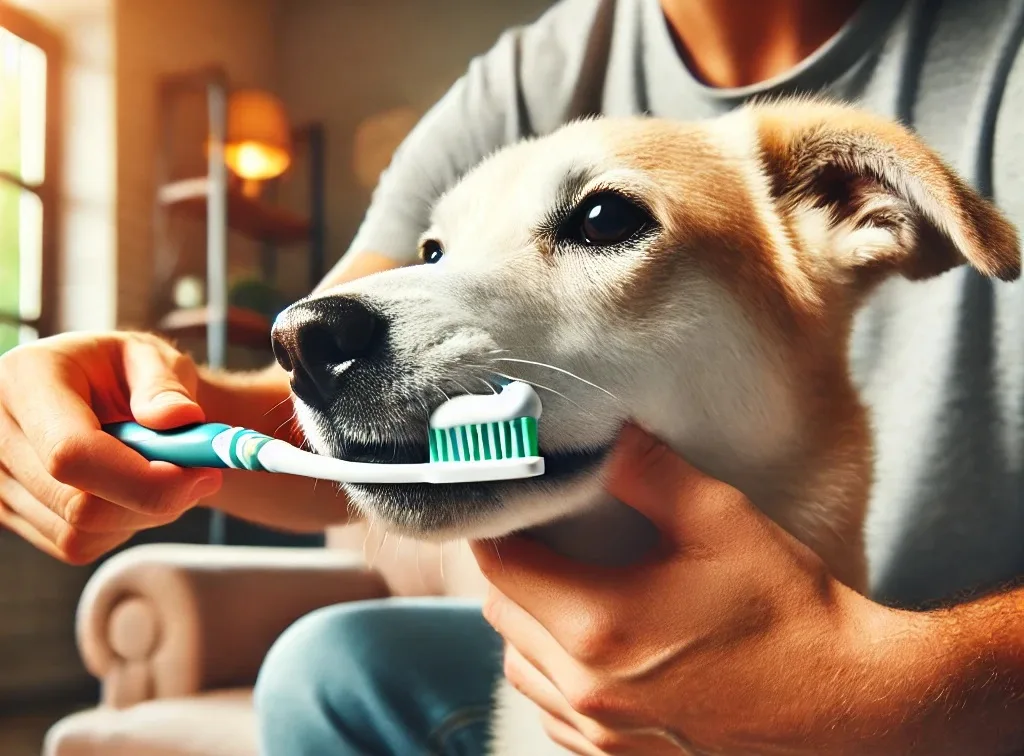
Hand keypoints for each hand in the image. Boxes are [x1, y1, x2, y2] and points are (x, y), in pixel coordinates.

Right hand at [0, 332, 222, 563]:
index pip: (71, 452)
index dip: (139, 478)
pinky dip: (119, 526)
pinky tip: (127, 488)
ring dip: (141, 514)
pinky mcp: (7, 511)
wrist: (101, 392)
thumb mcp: (151, 357)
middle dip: (153, 499)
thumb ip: (165, 385)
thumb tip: (180, 417)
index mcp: (26, 379)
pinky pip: (74, 545)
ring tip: (161, 471)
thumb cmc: (127, 371)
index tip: (198, 474)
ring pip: (79, 533)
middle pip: (77, 503)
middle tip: (202, 474)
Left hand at [472, 424, 916, 755]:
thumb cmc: (790, 611)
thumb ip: (649, 471)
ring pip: (519, 667)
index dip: (498, 525)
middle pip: (501, 615)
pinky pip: (552, 710)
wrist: (848, 707)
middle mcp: (587, 690)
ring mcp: (602, 734)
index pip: (500, 566)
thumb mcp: (721, 521)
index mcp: (600, 625)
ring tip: (566, 587)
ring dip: (527, 624)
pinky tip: (591, 648)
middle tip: (546, 534)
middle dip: (512, 568)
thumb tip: (602, 432)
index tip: (516, 500)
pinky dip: (552, 674)